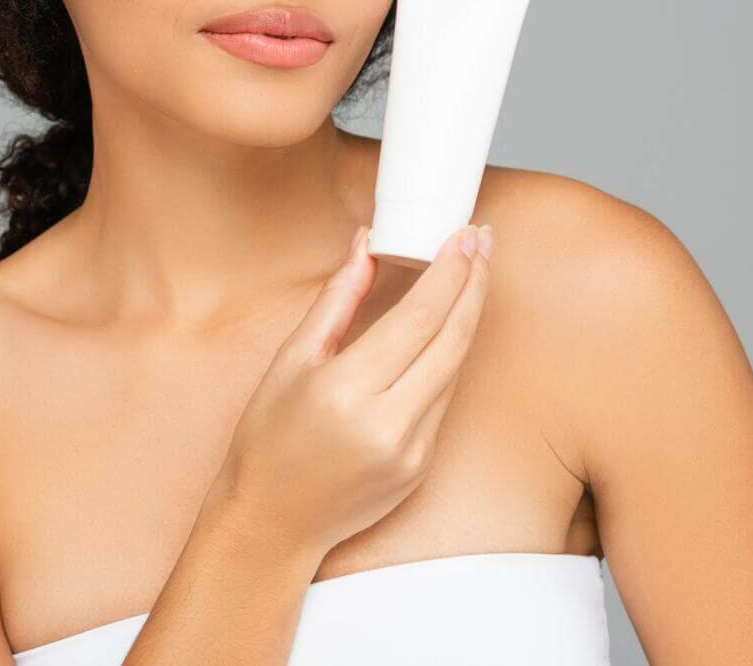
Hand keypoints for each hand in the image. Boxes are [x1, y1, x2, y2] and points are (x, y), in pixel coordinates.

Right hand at [214, 222, 491, 559]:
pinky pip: (445, 399)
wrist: (272, 518)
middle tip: (483, 240)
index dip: (450, 272)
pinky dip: (451, 357)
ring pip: (457, 368)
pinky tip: (451, 327)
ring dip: (470, 316)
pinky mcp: (423, 466)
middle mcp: (388, 422)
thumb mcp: (290, 360)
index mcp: (347, 389)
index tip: (464, 235)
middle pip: (453, 340)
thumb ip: (336, 299)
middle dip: (474, 284)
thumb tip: (365, 244)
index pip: (419, 318)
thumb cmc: (269, 437)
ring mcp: (412, 449)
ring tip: (475, 273)